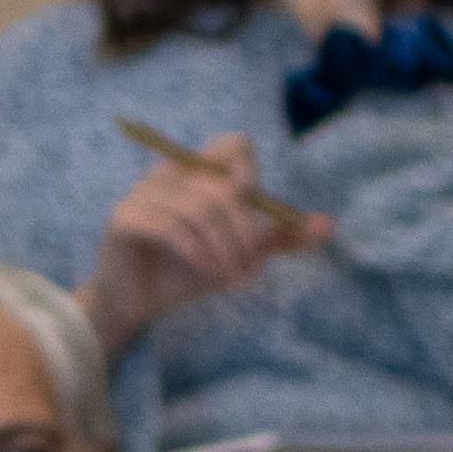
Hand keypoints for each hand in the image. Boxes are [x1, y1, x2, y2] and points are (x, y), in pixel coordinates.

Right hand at [88, 138, 321, 346]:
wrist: (134, 306)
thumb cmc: (182, 274)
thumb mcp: (236, 255)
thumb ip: (276, 238)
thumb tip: (327, 225)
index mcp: (195, 171)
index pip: (235, 145)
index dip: (253, 180)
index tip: (257, 224)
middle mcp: (168, 172)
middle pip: (223, 186)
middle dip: (246, 234)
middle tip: (249, 271)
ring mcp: (143, 192)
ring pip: (201, 208)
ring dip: (225, 250)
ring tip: (231, 279)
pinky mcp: (125, 217)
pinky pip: (173, 227)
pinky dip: (198, 254)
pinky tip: (206, 273)